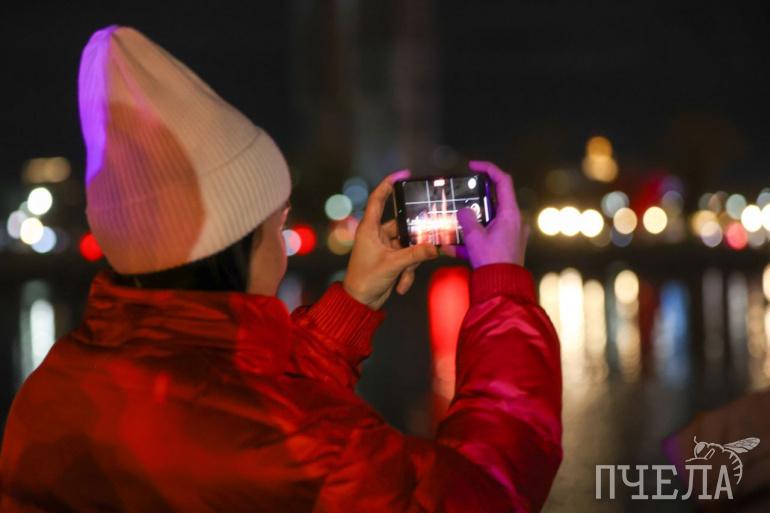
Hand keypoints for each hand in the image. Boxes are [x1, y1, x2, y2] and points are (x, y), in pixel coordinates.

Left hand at [343, 170, 438, 309]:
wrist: (360, 303)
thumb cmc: (365, 280)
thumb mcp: (392, 265)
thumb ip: (415, 255)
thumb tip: (435, 248)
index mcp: (369, 228)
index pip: (378, 199)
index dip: (388, 184)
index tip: (403, 175)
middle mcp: (377, 234)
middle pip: (403, 226)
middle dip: (414, 239)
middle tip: (430, 241)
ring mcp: (385, 247)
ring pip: (408, 246)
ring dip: (410, 262)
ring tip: (403, 275)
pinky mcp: (392, 259)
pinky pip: (407, 259)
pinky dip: (406, 273)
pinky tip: (400, 286)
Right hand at [441, 161, 528, 267]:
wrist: (501, 287)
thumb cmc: (491, 260)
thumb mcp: (474, 237)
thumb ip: (466, 219)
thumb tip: (463, 211)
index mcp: (510, 214)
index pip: (503, 181)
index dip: (488, 169)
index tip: (473, 166)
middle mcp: (514, 221)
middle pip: (494, 201)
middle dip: (475, 200)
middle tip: (460, 198)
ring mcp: (512, 234)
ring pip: (489, 220)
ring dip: (471, 222)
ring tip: (454, 226)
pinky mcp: (506, 247)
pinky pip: (488, 237)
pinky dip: (472, 239)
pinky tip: (452, 248)